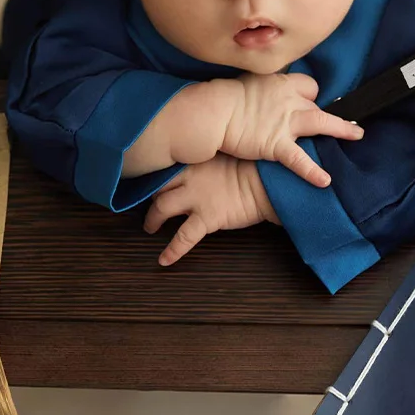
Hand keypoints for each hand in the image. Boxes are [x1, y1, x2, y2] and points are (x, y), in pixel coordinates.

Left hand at [143, 154, 278, 266]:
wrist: (265, 180)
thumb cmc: (252, 165)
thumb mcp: (224, 154)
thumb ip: (207, 159)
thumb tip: (200, 165)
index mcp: (194, 160)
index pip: (165, 167)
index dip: (155, 175)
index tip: (150, 180)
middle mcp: (189, 178)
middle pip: (157, 187)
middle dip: (150, 196)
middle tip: (149, 203)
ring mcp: (196, 198)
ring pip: (162, 208)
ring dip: (152, 219)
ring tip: (149, 227)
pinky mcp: (206, 218)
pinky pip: (183, 238)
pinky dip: (172, 250)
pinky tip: (164, 260)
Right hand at [216, 73, 362, 187]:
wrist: (214, 112)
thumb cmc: (226, 98)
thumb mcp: (250, 82)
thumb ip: (266, 88)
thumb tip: (267, 91)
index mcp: (281, 84)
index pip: (308, 85)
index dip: (308, 95)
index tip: (305, 103)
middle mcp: (289, 100)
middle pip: (316, 103)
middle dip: (323, 113)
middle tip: (334, 122)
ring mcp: (285, 122)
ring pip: (321, 122)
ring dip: (342, 128)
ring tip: (357, 135)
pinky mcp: (277, 144)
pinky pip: (299, 159)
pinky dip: (312, 171)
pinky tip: (325, 181)